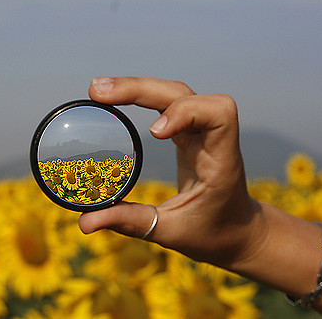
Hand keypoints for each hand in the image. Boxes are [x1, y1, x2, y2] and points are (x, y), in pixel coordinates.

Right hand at [79, 77, 266, 266]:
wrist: (238, 230)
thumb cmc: (213, 233)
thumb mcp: (172, 233)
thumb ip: (130, 223)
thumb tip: (84, 223)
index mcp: (220, 160)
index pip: (219, 114)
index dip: (185, 112)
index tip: (152, 133)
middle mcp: (211, 138)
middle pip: (182, 93)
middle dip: (140, 89)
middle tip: (97, 92)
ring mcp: (199, 132)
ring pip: (173, 92)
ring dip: (137, 87)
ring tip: (98, 90)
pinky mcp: (187, 133)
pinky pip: (166, 103)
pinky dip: (141, 96)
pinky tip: (116, 98)